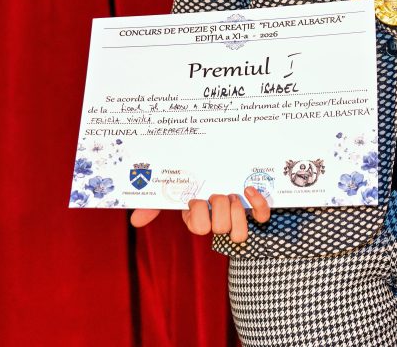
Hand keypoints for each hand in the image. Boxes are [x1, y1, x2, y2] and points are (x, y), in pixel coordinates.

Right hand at [129, 186, 271, 241]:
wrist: (229, 164)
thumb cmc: (201, 181)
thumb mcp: (177, 190)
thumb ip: (156, 204)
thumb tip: (135, 221)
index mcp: (200, 218)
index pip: (199, 228)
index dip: (199, 213)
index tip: (197, 197)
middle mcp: (220, 221)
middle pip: (220, 229)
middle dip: (219, 207)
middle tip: (218, 193)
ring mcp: (239, 217)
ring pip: (240, 232)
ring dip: (237, 210)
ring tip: (232, 194)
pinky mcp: (258, 209)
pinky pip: (262, 216)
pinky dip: (258, 203)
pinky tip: (249, 189)